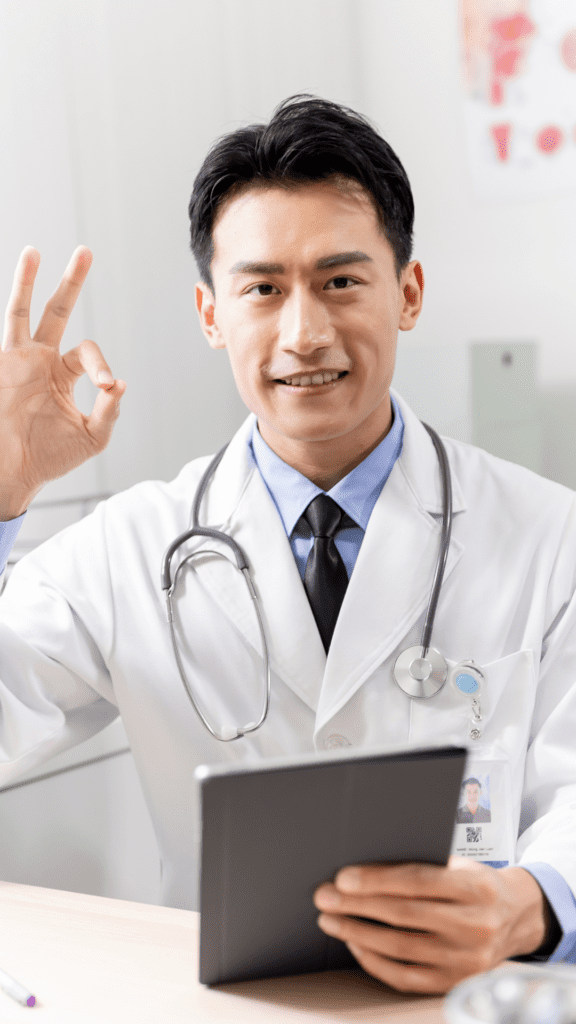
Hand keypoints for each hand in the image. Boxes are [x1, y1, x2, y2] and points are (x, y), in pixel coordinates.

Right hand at [1, 246, 125, 518]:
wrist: (11, 474)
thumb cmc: (49, 457)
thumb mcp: (91, 437)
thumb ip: (109, 412)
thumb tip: (120, 384)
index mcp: (62, 374)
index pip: (87, 353)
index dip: (101, 365)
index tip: (106, 386)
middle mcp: (39, 360)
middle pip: (57, 311)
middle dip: (70, 282)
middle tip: (85, 252)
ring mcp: (15, 360)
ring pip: (21, 312)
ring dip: (26, 281)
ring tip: (33, 251)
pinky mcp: (0, 366)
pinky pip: (2, 334)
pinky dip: (5, 316)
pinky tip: (19, 272)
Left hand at [314, 857, 547, 994]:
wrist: (516, 918)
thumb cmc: (476, 884)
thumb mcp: (461, 865)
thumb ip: (424, 865)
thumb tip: (366, 866)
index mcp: (476, 889)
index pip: (418, 882)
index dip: (377, 880)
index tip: (343, 878)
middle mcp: (474, 926)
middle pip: (403, 915)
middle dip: (357, 905)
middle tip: (325, 896)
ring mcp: (465, 960)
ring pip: (399, 948)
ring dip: (357, 932)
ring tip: (331, 919)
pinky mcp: (453, 983)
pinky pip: (405, 977)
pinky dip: (374, 961)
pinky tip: (355, 943)